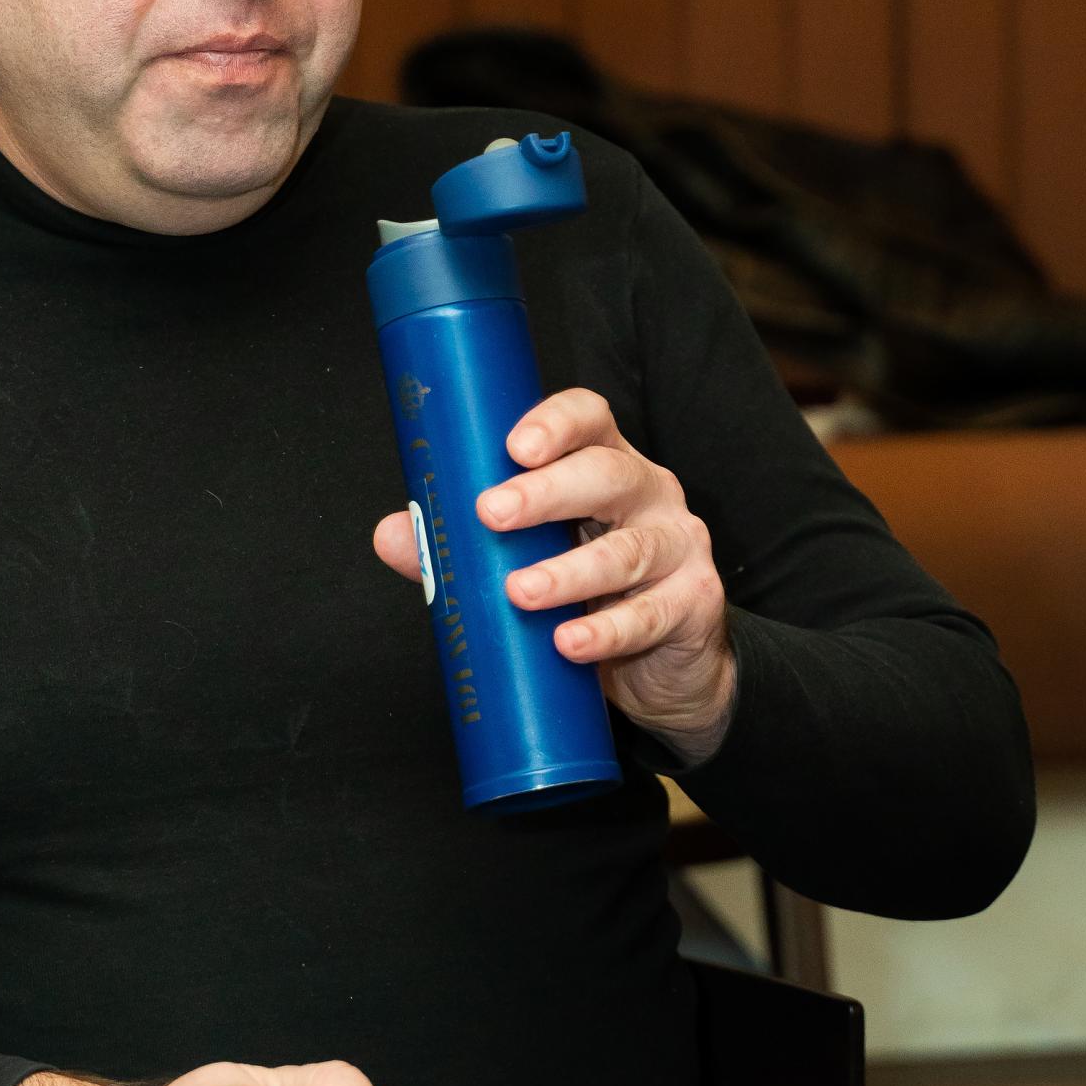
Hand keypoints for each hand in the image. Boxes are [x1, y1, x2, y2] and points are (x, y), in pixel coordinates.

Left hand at [374, 386, 734, 761]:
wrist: (667, 665)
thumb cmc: (590, 592)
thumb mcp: (529, 559)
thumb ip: (462, 548)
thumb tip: (391, 535)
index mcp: (606, 464)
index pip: (590, 419)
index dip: (554, 423)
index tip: (511, 445)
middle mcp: (650, 493)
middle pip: (606, 474)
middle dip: (547, 491)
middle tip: (492, 513)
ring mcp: (679, 546)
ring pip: (626, 550)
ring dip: (568, 571)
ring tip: (519, 591)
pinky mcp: (695, 603)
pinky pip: (651, 614)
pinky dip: (606, 631)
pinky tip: (569, 643)